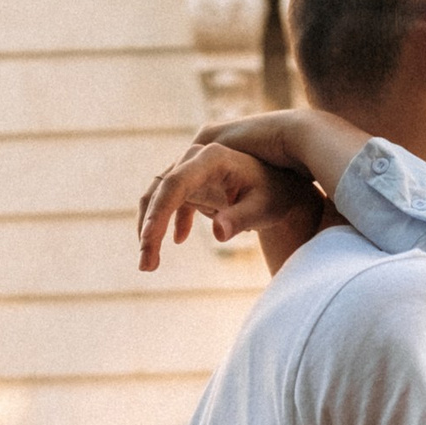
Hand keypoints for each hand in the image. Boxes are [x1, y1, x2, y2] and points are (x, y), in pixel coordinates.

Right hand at [137, 134, 319, 273]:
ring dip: (151, 230)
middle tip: (145, 265)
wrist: (280, 188)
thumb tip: (218, 234)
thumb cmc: (274, 196)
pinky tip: (178, 242)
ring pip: (158, 197)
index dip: (159, 212)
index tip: (149, 241)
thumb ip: (240, 218)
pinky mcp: (190, 184)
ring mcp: (190, 170)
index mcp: (212, 159)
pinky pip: (168, 203)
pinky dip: (165, 224)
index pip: (175, 183)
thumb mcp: (263, 209)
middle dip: (149, 229)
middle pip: (160, 191)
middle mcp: (195, 159)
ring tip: (149, 265)